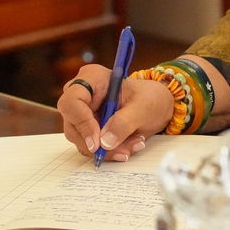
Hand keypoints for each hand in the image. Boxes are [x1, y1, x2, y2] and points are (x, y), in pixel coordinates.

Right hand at [56, 65, 171, 160]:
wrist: (156, 105)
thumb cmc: (150, 98)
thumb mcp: (143, 107)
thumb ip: (124, 122)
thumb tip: (104, 142)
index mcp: (92, 78)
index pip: (72, 101)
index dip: (82, 123)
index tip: (98, 142)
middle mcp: (82, 94)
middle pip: (73, 124)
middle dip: (98, 143)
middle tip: (123, 151)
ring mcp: (82, 112)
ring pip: (81, 139)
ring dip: (106, 149)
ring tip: (133, 144)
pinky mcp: (87, 127)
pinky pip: (90, 145)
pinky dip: (108, 151)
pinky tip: (127, 146)